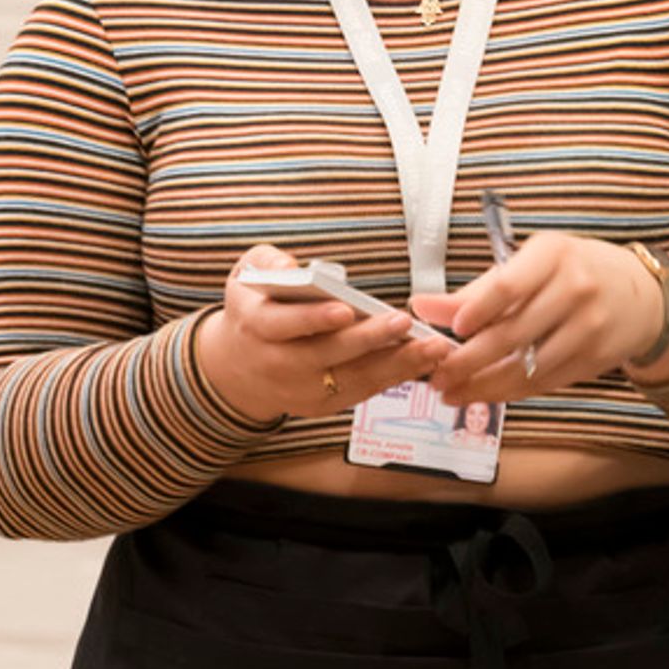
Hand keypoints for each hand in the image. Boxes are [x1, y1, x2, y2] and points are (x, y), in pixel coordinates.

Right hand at [195, 244, 444, 423]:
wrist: (236, 367)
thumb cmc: (254, 308)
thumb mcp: (246, 274)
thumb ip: (268, 262)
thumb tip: (291, 268)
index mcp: (255, 326)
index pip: (283, 324)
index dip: (314, 319)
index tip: (345, 310)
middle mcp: (276, 364)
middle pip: (325, 355)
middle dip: (368, 340)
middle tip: (403, 322)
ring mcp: (298, 390)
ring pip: (350, 379)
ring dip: (395, 364)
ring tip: (432, 346)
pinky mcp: (319, 405)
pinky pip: (360, 392)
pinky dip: (393, 378)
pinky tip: (422, 361)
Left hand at [411, 231, 662, 406]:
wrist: (642, 296)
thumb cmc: (577, 272)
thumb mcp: (533, 264)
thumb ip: (479, 289)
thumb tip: (424, 306)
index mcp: (553, 254)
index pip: (508, 285)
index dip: (474, 310)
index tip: (448, 330)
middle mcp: (575, 288)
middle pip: (512, 333)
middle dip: (467, 360)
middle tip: (436, 373)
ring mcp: (588, 327)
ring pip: (526, 366)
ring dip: (483, 384)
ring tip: (451, 390)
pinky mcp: (594, 360)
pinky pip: (543, 382)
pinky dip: (509, 391)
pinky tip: (484, 393)